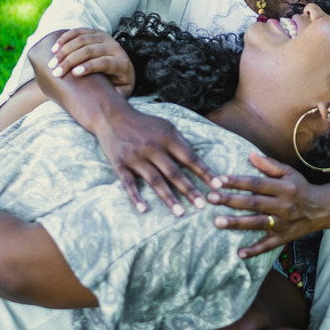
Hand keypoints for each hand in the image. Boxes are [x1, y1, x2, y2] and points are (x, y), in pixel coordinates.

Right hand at [46, 28, 134, 95]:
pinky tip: (55, 49)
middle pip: (90, 50)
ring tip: (52, 64)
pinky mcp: (96, 32)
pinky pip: (78, 32)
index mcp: (121, 62)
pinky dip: (65, 39)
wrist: (123, 67)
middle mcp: (114, 47)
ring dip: (64, 51)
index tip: (74, 73)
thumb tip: (109, 96)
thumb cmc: (118, 84)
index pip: (104, 62)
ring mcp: (105, 38)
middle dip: (70, 61)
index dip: (89, 66)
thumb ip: (117, 94)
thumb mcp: (122, 91)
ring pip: (82, 40)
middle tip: (56, 72)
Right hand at [96, 106, 221, 214]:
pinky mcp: (120, 165)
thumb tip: (199, 159)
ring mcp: (135, 157)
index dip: (204, 172)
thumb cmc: (145, 123)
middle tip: (202, 206)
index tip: (217, 185)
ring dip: (168, 198)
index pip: (190, 157)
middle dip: (189, 190)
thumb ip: (182, 142)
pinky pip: (129, 183)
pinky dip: (135, 197)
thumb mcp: (166, 126)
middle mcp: (152, 147)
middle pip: (174, 172)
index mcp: (167, 137)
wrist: (112, 116)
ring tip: (180, 213)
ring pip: (154, 180)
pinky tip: (144, 209)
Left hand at [208, 153, 326, 258]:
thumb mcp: (289, 172)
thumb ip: (269, 165)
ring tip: (217, 222)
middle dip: (231, 200)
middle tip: (210, 198)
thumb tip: (250, 154)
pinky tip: (239, 253)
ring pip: (257, 224)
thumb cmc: (301, 188)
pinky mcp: (284, 238)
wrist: (322, 209)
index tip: (219, 180)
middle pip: (254, 203)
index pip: (257, 183)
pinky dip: (254, 251)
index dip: (237, 181)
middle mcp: (283, 206)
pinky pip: (268, 245)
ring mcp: (283, 223)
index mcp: (284, 188)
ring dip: (237, 223)